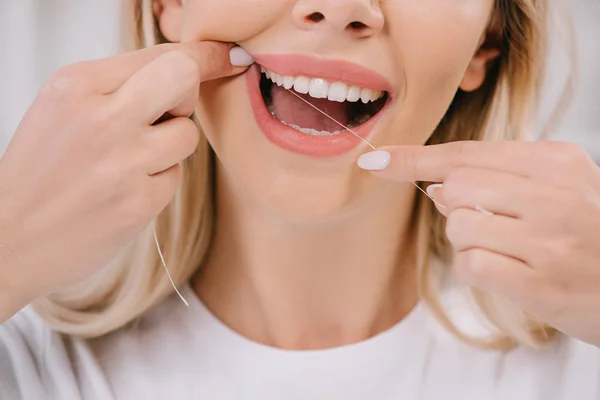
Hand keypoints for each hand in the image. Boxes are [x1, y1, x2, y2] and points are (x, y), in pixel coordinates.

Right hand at [0, 42, 252, 320]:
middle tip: (166, 114)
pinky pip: (175, 177)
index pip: (161, 55)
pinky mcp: (138, 202)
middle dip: (186, 94)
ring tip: (128, 163)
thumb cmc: (40, 172)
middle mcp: (101, 117)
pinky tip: (124, 191)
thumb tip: (183, 70)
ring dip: (168, 148)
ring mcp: (122, 162)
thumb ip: (118, 86)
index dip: (202, 55)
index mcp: (77, 85)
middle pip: (184, 78)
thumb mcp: (64, 109)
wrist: (9, 239)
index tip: (229, 56)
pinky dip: (158, 182)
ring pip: (187, 134)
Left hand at [359, 141, 599, 346]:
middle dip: (456, 208)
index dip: (414, 158)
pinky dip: (477, 270)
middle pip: (456, 187)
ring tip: (513, 251)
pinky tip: (511, 274)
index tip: (376, 160)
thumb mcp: (558, 191)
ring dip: (471, 242)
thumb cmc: (591, 236)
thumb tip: (437, 186)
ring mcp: (550, 239)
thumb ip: (497, 181)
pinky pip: (471, 266)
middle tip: (493, 223)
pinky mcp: (542, 283)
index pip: (466, 154)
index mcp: (559, 162)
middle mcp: (556, 194)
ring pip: (459, 226)